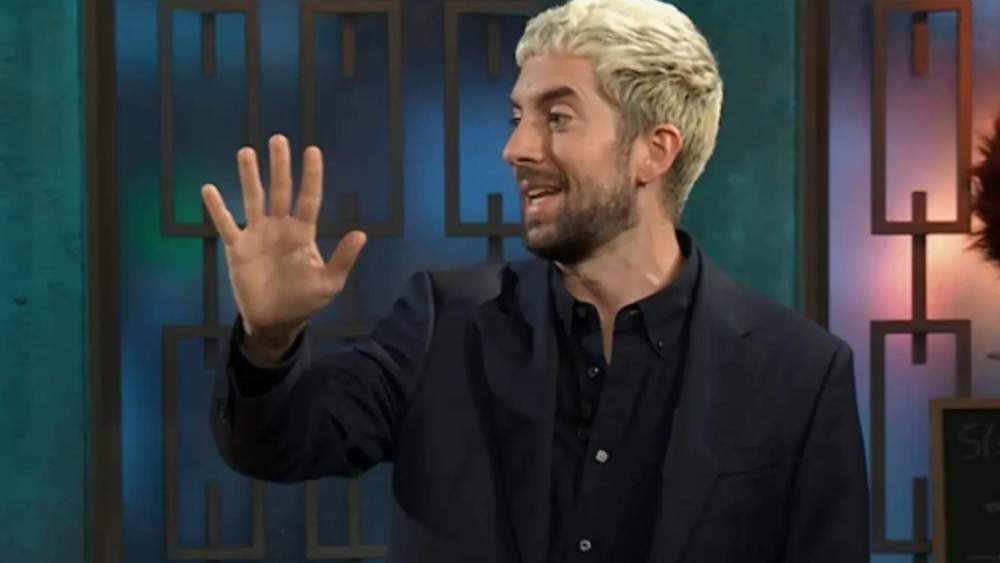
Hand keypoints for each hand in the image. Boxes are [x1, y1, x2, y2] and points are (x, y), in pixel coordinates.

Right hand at [201, 134, 366, 340]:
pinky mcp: (238, 248)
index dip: (311, 175)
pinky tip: (209, 189)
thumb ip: (343, 258)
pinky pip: (226, 224)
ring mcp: (258, 235)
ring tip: (246, 152)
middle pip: (280, 190)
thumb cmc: (305, 300)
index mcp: (303, 233)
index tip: (312, 150)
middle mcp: (280, 227)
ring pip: (253, 199)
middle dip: (280, 165)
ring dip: (250, 176)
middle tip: (278, 139)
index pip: (309, 198)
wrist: (276, 321)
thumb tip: (361, 234)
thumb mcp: (330, 282)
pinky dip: (217, 208)